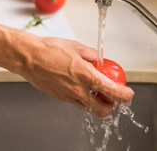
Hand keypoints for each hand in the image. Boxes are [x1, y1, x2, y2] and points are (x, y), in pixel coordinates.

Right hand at [17, 37, 133, 117]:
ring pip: (89, 108)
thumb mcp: (75, 46)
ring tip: (95, 92)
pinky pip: (76, 103)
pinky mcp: (60, 98)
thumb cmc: (48, 50)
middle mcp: (78, 89)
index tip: (128, 93)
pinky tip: (80, 88)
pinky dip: (83, 99)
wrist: (28, 57)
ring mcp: (69, 96)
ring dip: (96, 103)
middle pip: (103, 109)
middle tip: (113, 98)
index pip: (112, 91)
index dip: (124, 95)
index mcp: (86, 75)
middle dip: (112, 106)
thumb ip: (90, 55)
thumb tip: (97, 60)